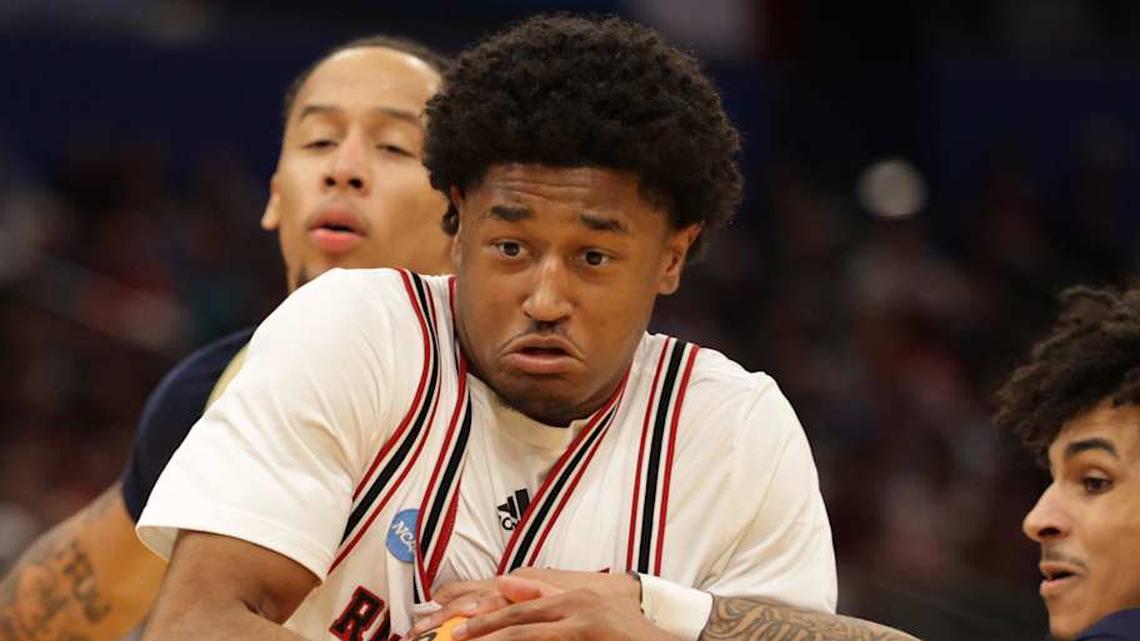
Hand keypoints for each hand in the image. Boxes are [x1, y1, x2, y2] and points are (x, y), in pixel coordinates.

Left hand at [412, 569, 639, 635]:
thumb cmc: (626, 632)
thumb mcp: (586, 609)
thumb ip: (546, 595)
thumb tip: (504, 583)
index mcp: (571, 596)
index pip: (518, 606)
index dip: (485, 618)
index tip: (456, 629)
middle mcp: (575, 605)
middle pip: (518, 621)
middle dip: (481, 633)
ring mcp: (584, 624)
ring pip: (527, 636)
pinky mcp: (590, 638)